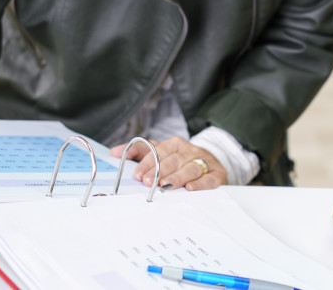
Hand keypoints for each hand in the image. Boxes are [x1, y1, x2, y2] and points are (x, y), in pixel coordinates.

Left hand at [110, 137, 226, 190]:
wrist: (212, 161)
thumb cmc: (181, 160)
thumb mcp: (160, 153)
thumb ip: (139, 152)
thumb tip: (114, 152)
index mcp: (175, 144)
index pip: (160, 151)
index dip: (148, 163)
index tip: (138, 175)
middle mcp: (190, 150)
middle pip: (174, 160)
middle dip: (160, 171)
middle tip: (149, 182)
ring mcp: (204, 161)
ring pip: (190, 168)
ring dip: (178, 177)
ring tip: (166, 185)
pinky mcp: (218, 173)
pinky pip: (210, 178)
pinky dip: (201, 183)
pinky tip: (190, 188)